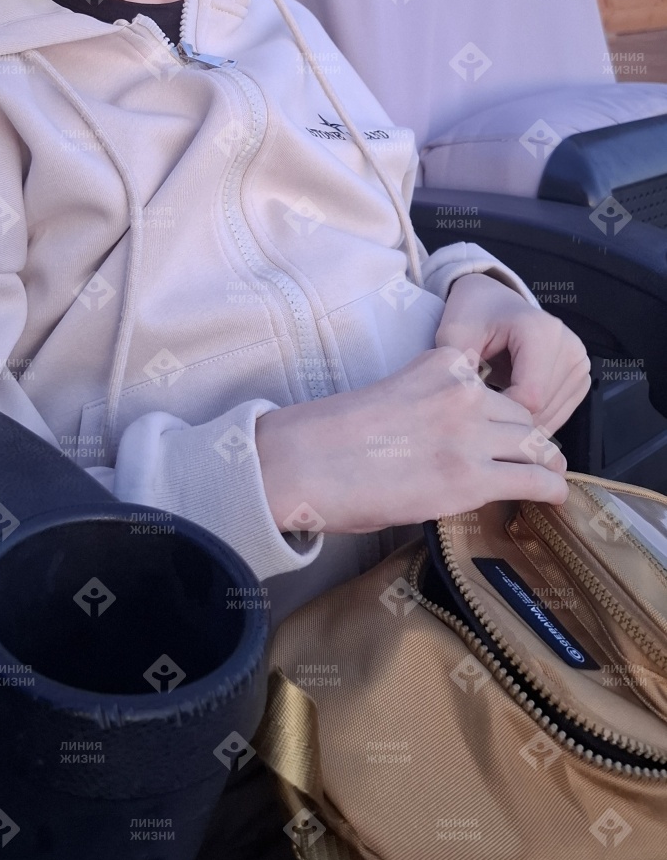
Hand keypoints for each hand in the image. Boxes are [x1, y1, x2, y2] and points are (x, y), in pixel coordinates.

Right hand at [255, 344, 570, 539]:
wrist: (305, 461)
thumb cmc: (332, 434)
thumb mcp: (393, 394)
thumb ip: (431, 404)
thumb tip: (452, 440)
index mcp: (442, 364)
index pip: (496, 385)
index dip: (501, 412)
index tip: (502, 429)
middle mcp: (464, 393)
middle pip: (521, 415)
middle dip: (525, 438)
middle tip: (526, 459)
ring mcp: (470, 434)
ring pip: (535, 444)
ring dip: (542, 462)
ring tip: (547, 476)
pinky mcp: (470, 478)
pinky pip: (533, 479)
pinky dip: (549, 488)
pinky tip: (553, 496)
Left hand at [434, 272, 590, 439]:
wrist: (493, 301)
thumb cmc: (474, 316)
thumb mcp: (454, 335)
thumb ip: (457, 368)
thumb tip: (466, 407)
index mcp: (541, 331)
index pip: (529, 397)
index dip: (498, 411)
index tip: (474, 404)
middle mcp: (569, 346)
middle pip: (542, 409)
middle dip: (507, 417)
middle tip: (481, 404)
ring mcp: (580, 363)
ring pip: (552, 416)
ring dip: (520, 420)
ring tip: (495, 400)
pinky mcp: (581, 377)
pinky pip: (559, 414)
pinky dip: (533, 418)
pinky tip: (512, 402)